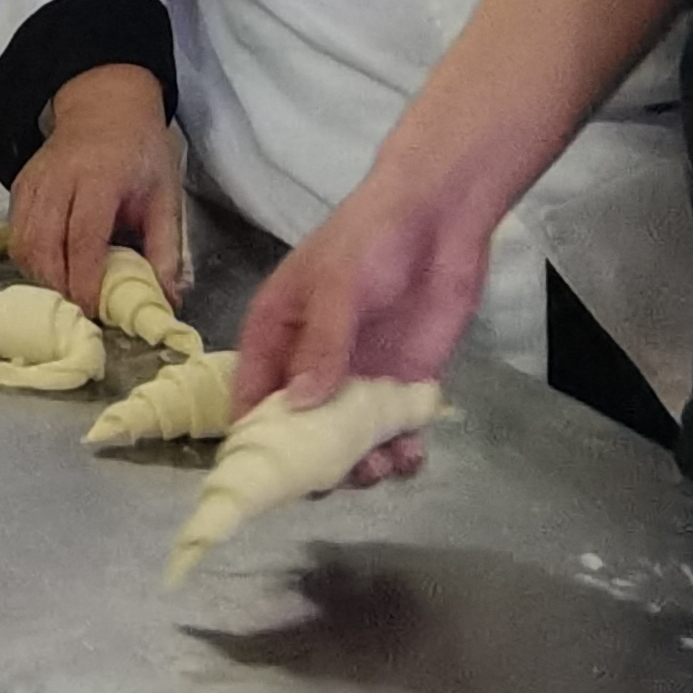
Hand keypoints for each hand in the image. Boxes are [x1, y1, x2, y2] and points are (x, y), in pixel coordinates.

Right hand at [7, 65, 184, 309]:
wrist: (105, 106)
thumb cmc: (140, 153)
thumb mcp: (165, 194)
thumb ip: (166, 248)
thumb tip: (166, 300)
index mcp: (100, 175)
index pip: (83, 235)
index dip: (84, 278)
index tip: (93, 309)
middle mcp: (59, 177)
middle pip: (44, 242)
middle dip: (58, 284)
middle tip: (80, 309)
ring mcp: (34, 181)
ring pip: (22, 242)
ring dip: (41, 276)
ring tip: (67, 293)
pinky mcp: (19, 187)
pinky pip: (15, 233)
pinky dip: (30, 260)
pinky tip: (53, 270)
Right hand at [229, 164, 499, 486]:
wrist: (440, 217)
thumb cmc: (371, 239)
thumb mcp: (336, 285)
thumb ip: (321, 347)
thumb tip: (297, 407)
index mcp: (277, 334)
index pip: (251, 395)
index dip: (253, 437)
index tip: (265, 474)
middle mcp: (311, 365)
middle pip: (299, 431)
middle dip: (314, 461)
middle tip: (339, 475)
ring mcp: (358, 378)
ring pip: (347, 442)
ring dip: (360, 463)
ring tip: (381, 466)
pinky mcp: (403, 384)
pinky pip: (394, 432)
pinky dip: (400, 452)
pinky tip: (411, 455)